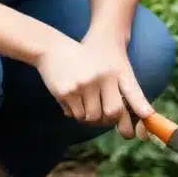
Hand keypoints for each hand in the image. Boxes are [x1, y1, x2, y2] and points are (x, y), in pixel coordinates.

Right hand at [35, 27, 153, 138]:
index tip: (119, 127)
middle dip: (101, 121)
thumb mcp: (103, 70)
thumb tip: (122, 121)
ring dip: (85, 116)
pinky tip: (71, 100)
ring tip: (82, 104)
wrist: (54, 49)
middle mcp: (97, 81)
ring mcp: (80, 87)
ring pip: (87, 117)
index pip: (118, 108)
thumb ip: (114, 91)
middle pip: (103, 116)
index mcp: (110, 75)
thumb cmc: (83, 62)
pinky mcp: (65, 92)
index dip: (117, 120)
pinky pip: (72, 113)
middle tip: (97, 116)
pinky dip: (73, 111)